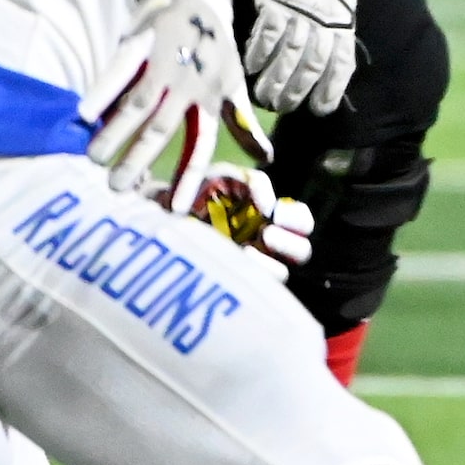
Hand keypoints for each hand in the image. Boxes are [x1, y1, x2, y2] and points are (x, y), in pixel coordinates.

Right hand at [83, 0, 269, 206]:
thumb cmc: (214, 47)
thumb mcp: (233, 84)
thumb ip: (243, 123)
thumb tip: (266, 160)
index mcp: (210, 98)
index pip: (201, 144)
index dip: (189, 176)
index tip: (176, 209)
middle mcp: (188, 84)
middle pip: (162, 128)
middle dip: (140, 159)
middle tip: (116, 188)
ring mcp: (165, 63)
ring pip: (137, 103)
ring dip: (114, 131)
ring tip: (92, 158)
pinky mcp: (142, 42)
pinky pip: (120, 69)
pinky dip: (103, 89)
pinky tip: (83, 112)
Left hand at [174, 162, 314, 284]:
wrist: (162, 214)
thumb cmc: (198, 192)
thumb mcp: (227, 177)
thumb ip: (254, 184)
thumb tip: (270, 208)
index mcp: (272, 219)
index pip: (302, 223)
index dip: (298, 220)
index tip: (276, 215)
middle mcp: (268, 244)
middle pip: (301, 252)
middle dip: (289, 244)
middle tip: (266, 234)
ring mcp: (251, 265)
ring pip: (281, 274)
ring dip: (268, 263)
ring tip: (245, 250)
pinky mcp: (233, 281)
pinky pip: (253, 286)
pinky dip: (247, 274)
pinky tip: (230, 261)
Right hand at [241, 0, 356, 115]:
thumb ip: (332, 28)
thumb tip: (323, 61)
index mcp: (344, 19)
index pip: (341, 64)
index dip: (330, 89)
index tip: (319, 109)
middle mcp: (325, 18)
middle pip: (312, 65)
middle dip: (297, 91)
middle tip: (282, 107)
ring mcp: (300, 10)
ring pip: (288, 56)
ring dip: (275, 81)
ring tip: (265, 98)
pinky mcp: (276, 0)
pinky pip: (266, 35)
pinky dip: (258, 54)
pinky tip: (250, 68)